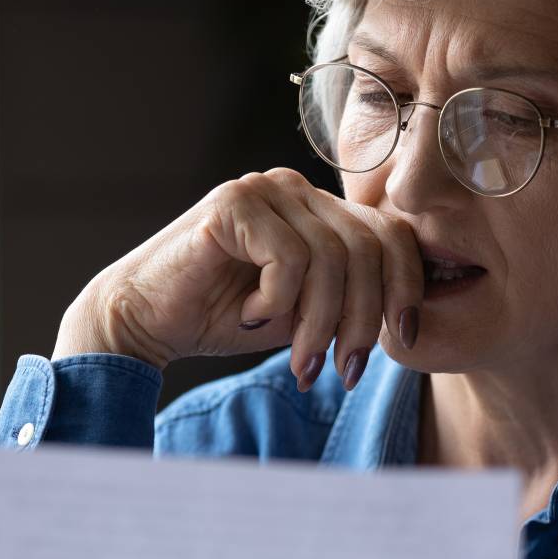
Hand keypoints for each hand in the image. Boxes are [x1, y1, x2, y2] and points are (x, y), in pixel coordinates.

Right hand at [53, 167, 422, 391]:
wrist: (144, 322)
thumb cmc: (224, 317)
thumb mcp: (307, 313)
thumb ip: (353, 301)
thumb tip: (413, 322)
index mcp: (320, 207)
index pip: (391, 234)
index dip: (406, 289)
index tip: (406, 340)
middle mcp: (296, 188)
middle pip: (368, 248)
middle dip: (363, 320)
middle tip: (341, 370)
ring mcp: (263, 189)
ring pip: (331, 258)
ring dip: (319, 323)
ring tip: (300, 360)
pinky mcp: (231, 204)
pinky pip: (288, 258)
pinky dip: (277, 302)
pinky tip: (250, 315)